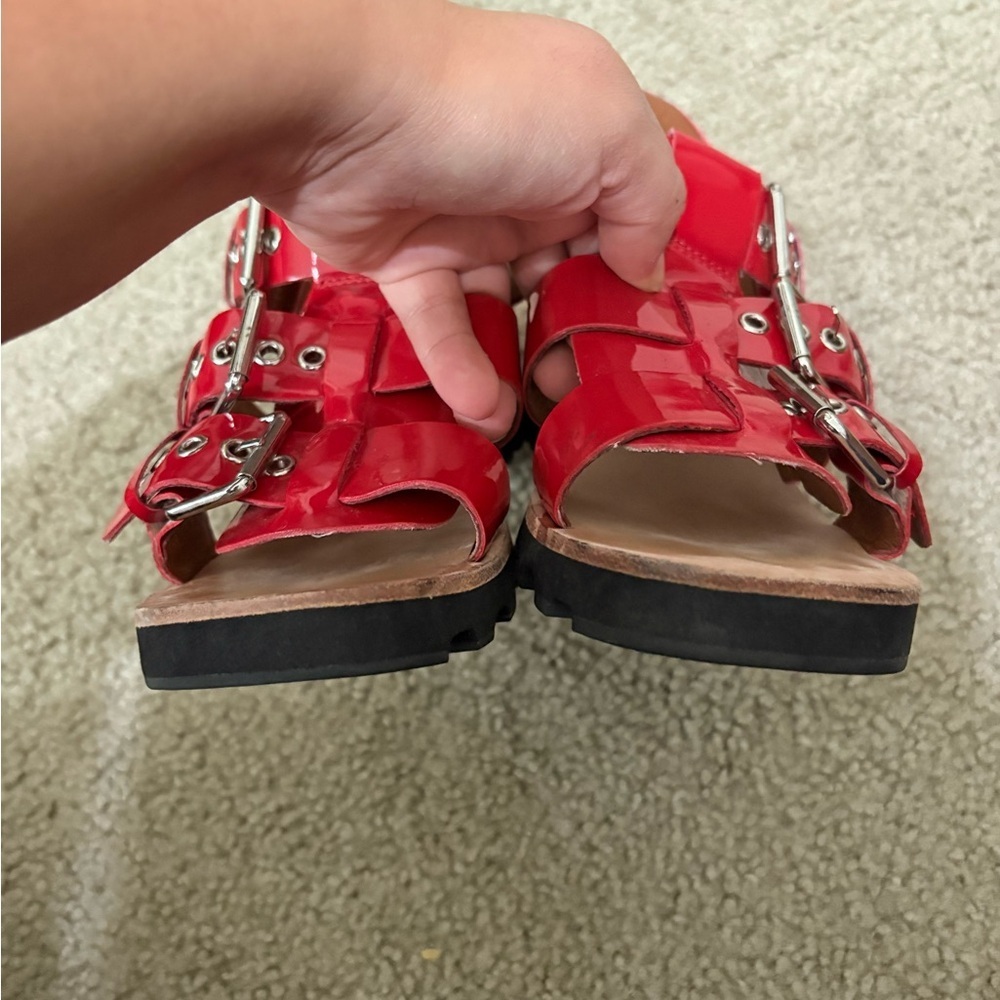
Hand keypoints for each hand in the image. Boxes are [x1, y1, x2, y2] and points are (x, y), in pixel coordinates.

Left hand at [260, 2, 684, 439]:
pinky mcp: (410, 260)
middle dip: (581, 332)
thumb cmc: (481, 103)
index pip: (630, 217)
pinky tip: (482, 407)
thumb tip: (646, 269)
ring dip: (521, 363)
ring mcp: (467, 221)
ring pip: (505, 308)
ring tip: (534, 410)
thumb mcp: (610, 133)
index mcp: (584, 142)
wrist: (343, 109)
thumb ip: (653, 203)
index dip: (641, 272)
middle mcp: (529, 180)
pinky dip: (462, 367)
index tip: (650, 329)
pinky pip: (445, 324)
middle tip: (586, 380)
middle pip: (569, 274)